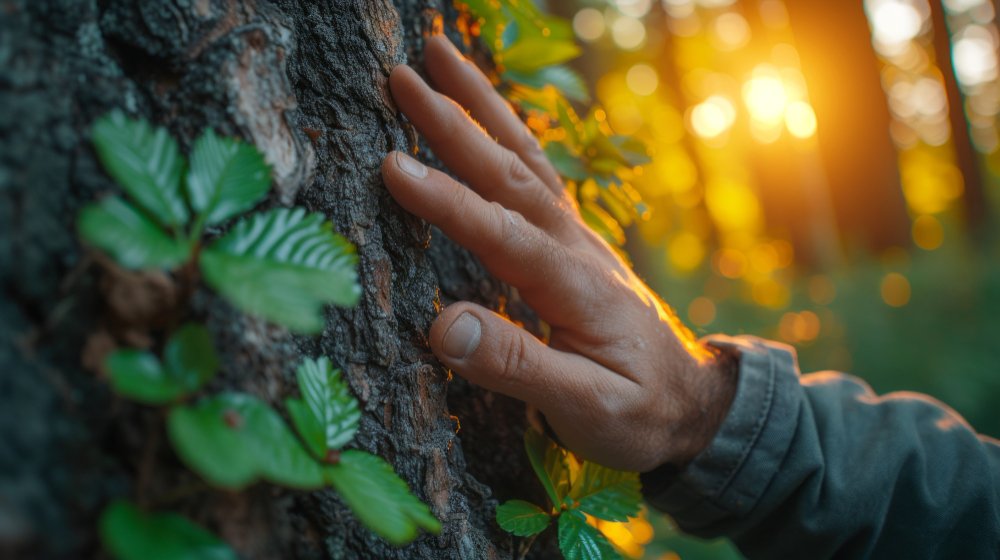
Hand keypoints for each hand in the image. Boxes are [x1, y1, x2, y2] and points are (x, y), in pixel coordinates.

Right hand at [381, 36, 735, 471]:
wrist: (692, 404)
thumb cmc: (639, 413)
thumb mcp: (588, 407)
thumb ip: (518, 366)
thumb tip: (443, 328)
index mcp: (575, 285)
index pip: (502, 233)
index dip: (447, 201)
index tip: (392, 166)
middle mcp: (575, 247)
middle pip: (510, 173)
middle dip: (454, 122)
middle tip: (401, 75)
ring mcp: (577, 238)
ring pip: (525, 159)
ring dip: (480, 105)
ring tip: (439, 53)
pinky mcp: (574, 243)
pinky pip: (536, 175)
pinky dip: (505, 133)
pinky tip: (485, 115)